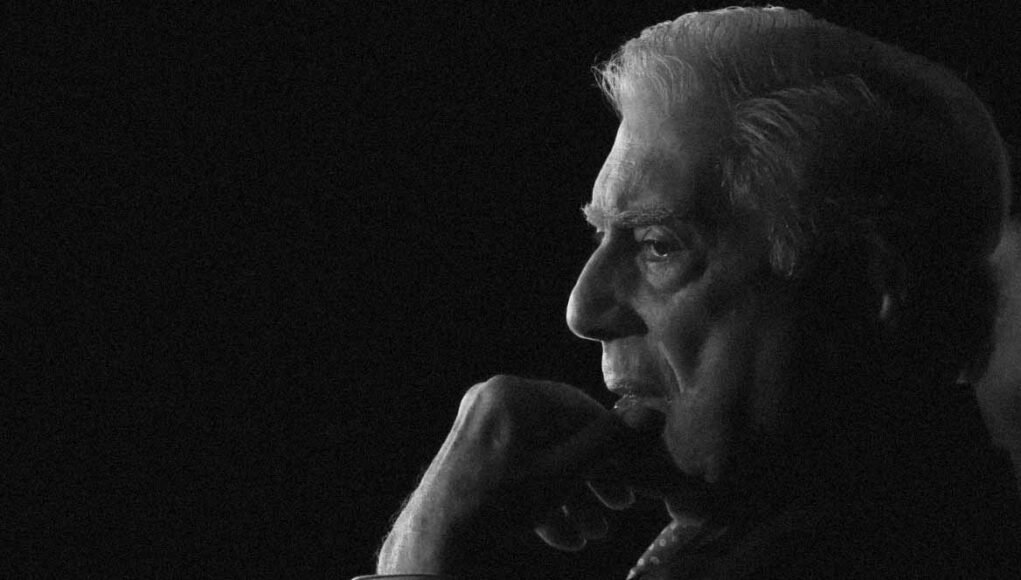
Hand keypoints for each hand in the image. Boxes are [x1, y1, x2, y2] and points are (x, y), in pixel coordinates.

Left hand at [376, 375, 655, 574]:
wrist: (434, 547)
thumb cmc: (498, 507)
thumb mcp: (563, 474)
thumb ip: (608, 443)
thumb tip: (653, 414)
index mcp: (513, 393)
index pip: (580, 409)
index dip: (613, 445)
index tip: (635, 478)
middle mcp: (492, 401)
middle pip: (561, 434)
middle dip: (592, 476)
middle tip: (619, 505)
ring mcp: (478, 428)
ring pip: (541, 457)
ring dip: (572, 494)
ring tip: (593, 532)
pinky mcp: (470, 457)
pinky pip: (517, 471)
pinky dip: (542, 499)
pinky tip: (562, 537)